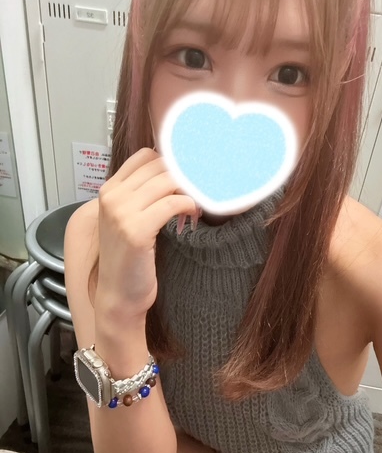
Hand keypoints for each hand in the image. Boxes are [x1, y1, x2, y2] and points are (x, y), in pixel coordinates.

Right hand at [95, 148, 196, 322]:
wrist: (118, 296)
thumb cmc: (129, 260)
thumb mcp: (129, 219)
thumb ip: (144, 195)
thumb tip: (178, 174)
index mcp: (109, 190)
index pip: (146, 156)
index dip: (173, 162)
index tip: (190, 175)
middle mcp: (111, 196)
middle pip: (160, 165)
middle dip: (186, 175)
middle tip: (202, 189)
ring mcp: (121, 213)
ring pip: (168, 180)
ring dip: (190, 190)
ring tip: (197, 204)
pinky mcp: (135, 230)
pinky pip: (172, 203)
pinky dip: (189, 205)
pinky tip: (193, 216)